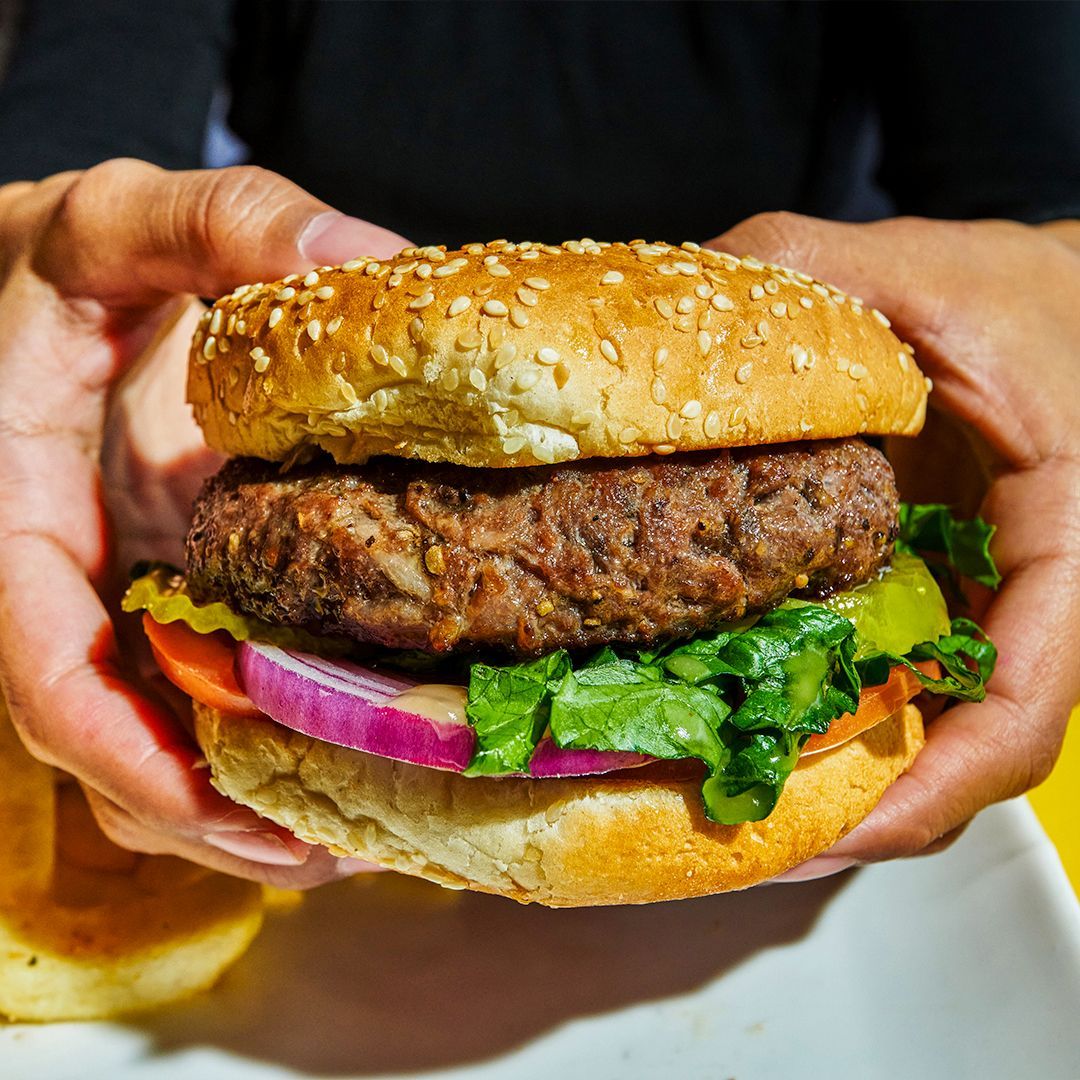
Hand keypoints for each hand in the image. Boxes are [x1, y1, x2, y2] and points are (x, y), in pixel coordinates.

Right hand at [0, 160, 407, 885]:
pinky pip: (167, 699)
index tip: (226, 808)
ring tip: (344, 831)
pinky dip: (232, 744)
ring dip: (223, 803)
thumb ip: (230, 227)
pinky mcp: (137, 596)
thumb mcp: (129, 222)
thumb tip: (369, 261)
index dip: (126, 752)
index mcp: (15, 516)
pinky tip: (321, 753)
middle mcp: (53, 582)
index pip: (43, 668)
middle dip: (199, 812)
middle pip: (99, 742)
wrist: (27, 278)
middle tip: (328, 848)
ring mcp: (95, 599)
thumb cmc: (54, 257)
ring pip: (131, 743)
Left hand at [707, 213, 1079, 878]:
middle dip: (855, 811)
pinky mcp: (940, 599)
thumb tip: (670, 303)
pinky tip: (741, 712)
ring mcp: (979, 611)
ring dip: (832, 777)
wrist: (1055, 304)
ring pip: (923, 732)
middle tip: (728, 834)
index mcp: (1059, 550)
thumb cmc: (1017, 294)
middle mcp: (1024, 607)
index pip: (1019, 715)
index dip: (928, 794)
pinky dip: (827, 715)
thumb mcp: (913, 269)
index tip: (824, 837)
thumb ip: (803, 275)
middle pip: (957, 755)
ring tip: (715, 795)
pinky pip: (893, 682)